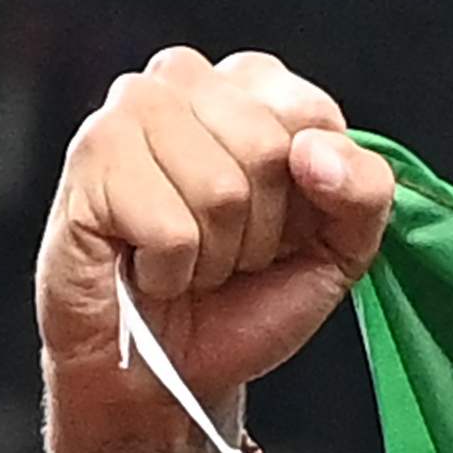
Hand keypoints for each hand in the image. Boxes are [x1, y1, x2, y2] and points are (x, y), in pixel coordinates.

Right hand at [37, 50, 394, 452]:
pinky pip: (170, 228)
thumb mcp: (338, 247)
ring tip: (186, 259)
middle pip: (267, 148)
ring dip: (213, 252)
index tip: (281, 226)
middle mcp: (184, 80)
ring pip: (219, 188)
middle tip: (226, 252)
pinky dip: (170, 270)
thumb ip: (364, 189)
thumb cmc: (244, 299)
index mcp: (250, 85)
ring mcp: (128, 112)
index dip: (309, 195)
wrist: (171, 372)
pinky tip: (146, 266)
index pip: (312, 115)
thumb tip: (316, 152)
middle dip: (259, 228)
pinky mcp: (88, 161)